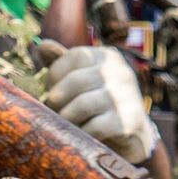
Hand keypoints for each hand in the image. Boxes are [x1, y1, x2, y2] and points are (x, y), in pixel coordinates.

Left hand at [44, 46, 158, 163]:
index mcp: (107, 57)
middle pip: (76, 81)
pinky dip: (81, 131)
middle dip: (57, 98)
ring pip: (82, 105)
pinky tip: (81, 132)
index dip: (56, 73)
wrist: (134, 132)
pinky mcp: (128, 122)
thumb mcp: (84, 76)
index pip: (76, 56)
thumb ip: (65, 62)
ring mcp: (126, 97)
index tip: (49, 88)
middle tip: (53, 109)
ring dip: (66, 117)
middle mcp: (120, 72)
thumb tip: (42, 46)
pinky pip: (94, 127)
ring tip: (64, 122)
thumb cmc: (100, 100)